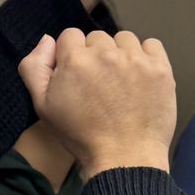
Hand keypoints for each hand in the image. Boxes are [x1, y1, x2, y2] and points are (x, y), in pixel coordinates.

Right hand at [18, 27, 177, 177]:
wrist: (124, 158)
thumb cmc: (80, 136)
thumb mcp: (43, 106)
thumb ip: (35, 67)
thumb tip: (47, 40)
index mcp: (75, 59)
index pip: (70, 36)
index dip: (72, 55)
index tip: (79, 76)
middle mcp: (106, 53)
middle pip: (97, 38)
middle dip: (96, 55)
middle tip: (101, 84)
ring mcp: (136, 59)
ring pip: (124, 39)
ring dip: (121, 54)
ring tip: (122, 81)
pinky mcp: (160, 68)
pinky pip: (152, 45)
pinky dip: (147, 57)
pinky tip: (142, 77)